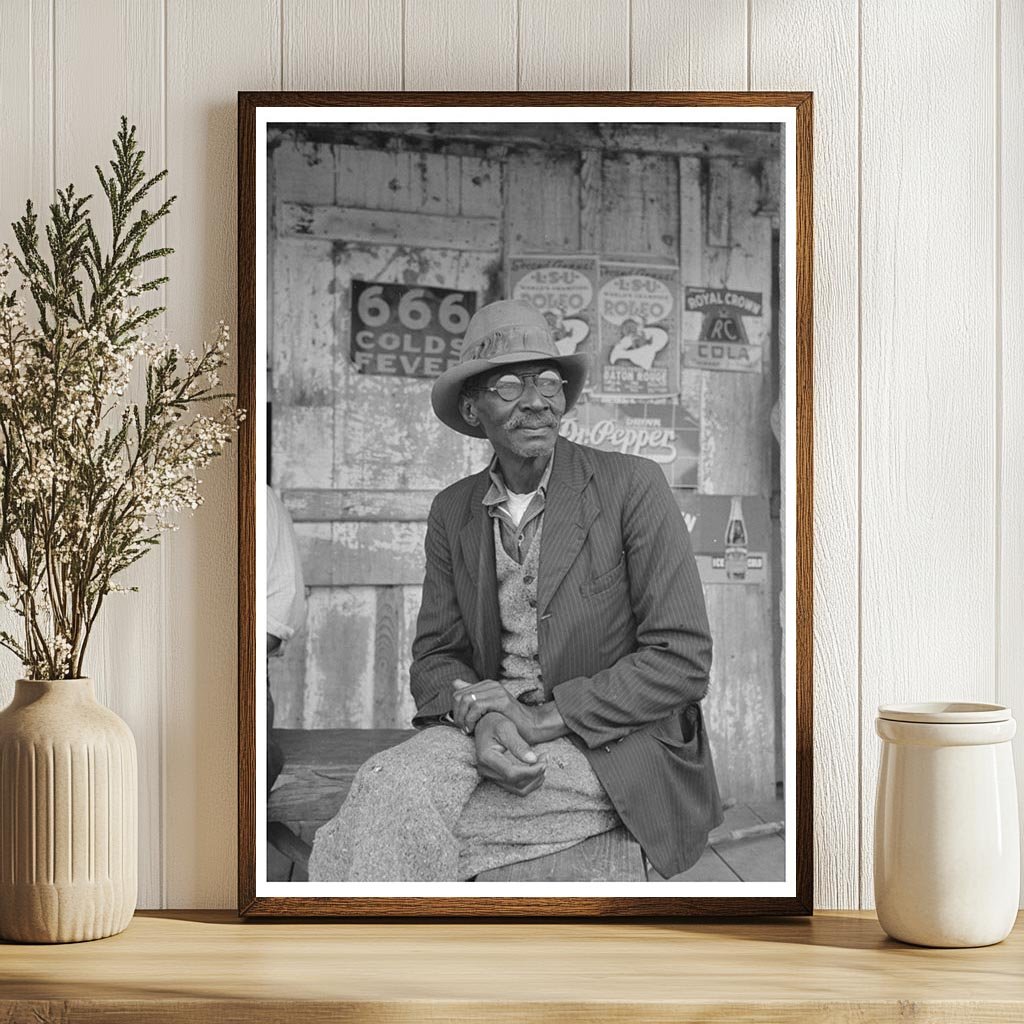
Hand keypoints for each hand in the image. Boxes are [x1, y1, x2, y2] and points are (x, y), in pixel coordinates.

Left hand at [453, 679, 568, 744]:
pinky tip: (474, 728)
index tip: (461, 725)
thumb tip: (455, 682)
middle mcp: (491, 685)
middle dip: (457, 715)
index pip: (458, 693)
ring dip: (463, 718)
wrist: (532, 725)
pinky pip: (477, 706)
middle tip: (463, 729)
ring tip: (468, 730)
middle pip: (460, 696)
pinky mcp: (502, 700)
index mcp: (486, 685)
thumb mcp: (489, 707)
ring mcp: (497, 691)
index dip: (455, 710)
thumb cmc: (510, 719)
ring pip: (467, 700)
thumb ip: (473, 694)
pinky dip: (471, 719)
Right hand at [473, 712, 544, 795]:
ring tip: (543, 764)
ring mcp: (491, 776)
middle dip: (535, 774)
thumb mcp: (506, 728)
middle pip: (516, 784)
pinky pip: (517, 788)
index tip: (544, 760)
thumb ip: (518, 744)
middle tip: (545, 758)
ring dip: (535, 780)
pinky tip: (537, 770)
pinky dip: (530, 782)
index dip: (531, 771)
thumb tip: (533, 760)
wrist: (483, 724)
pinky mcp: (497, 778)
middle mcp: (486, 771)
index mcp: (486, 757)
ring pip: (518, 790)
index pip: (512, 774)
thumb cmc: (494, 722)